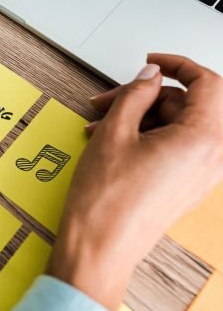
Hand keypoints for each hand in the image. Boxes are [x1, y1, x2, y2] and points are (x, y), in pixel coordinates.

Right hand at [47, 54, 222, 310]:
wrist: (99, 247)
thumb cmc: (106, 201)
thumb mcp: (115, 132)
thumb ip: (135, 94)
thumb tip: (148, 76)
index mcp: (202, 140)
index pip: (207, 83)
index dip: (177, 65)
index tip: (152, 63)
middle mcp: (211, 159)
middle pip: (187, 105)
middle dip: (146, 97)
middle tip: (110, 99)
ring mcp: (200, 175)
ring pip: (177, 126)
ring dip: (140, 117)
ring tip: (102, 123)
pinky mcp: (185, 186)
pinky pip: (174, 147)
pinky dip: (146, 137)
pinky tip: (111, 140)